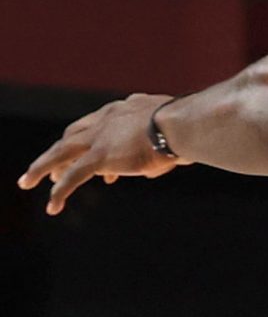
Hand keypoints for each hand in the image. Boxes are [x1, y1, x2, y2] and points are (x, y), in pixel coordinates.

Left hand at [18, 92, 184, 214]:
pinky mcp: (100, 157)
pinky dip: (60, 192)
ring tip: (28, 182)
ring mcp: (100, 137)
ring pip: (61, 153)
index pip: (101, 124)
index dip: (94, 139)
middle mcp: (106, 118)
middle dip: (60, 152)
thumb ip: (168, 143)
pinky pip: (73, 176)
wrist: (182, 124)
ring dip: (42, 168)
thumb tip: (171, 159)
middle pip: (72, 135)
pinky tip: (52, 207)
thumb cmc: (190, 128)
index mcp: (125, 109)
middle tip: (51, 169)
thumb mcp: (176, 134)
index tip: (98, 159)